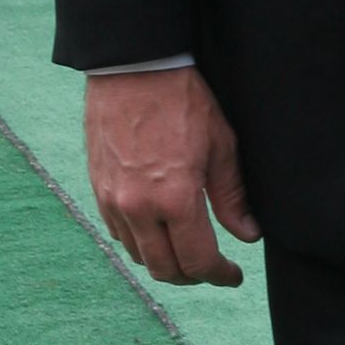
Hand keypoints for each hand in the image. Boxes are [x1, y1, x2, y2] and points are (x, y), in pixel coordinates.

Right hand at [85, 67, 259, 287]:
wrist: (134, 67)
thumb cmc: (183, 100)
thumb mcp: (221, 145)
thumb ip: (232, 196)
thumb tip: (247, 235)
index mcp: (175, 199)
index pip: (198, 261)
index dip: (220, 276)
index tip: (233, 276)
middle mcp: (138, 208)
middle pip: (165, 270)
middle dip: (192, 277)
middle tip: (211, 268)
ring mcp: (112, 200)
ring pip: (138, 255)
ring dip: (164, 261)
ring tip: (186, 250)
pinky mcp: (97, 188)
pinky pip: (118, 232)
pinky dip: (140, 241)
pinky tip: (158, 229)